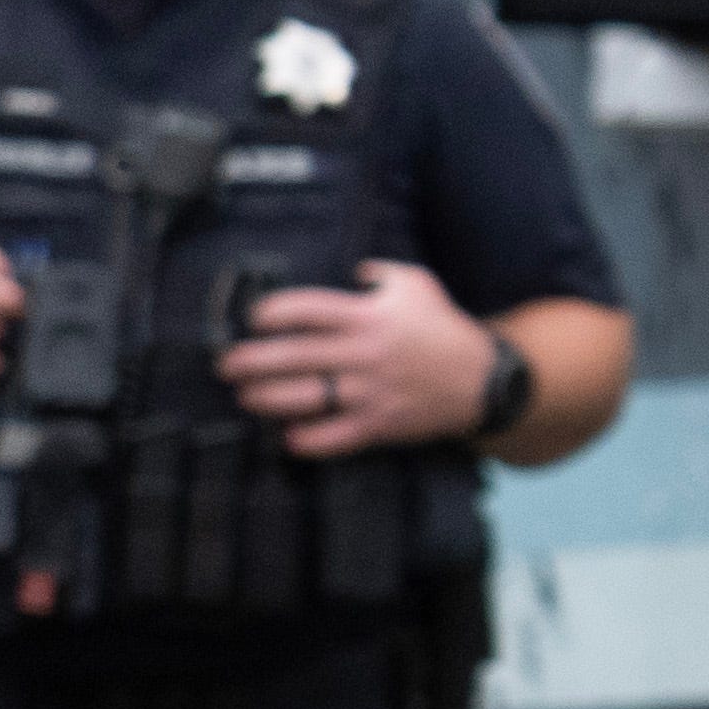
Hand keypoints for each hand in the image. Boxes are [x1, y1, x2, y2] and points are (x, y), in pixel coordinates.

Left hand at [222, 261, 493, 455]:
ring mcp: (370, 391)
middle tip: (225, 365)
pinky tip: (288, 437)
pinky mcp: (379, 424)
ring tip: (244, 396)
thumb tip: (351, 269)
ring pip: (305, 397)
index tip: (254, 318)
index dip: (272, 312)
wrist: (483, 379)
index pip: (306, 310)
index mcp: (368, 317)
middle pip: (293, 356)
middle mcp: (364, 353)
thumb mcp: (417, 285)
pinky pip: (335, 437)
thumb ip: (380, 272)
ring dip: (266, 399)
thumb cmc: (442, 328)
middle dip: (250, 361)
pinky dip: (309, 439)